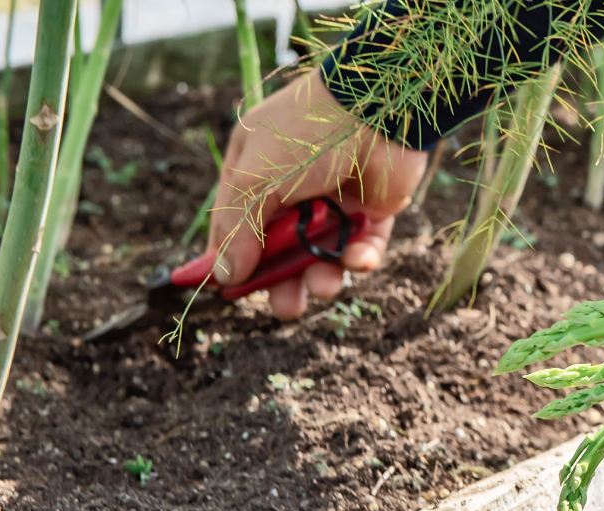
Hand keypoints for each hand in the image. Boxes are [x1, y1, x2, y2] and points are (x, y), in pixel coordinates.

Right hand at [206, 69, 427, 319]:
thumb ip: (238, 227)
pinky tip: (358, 259)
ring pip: (322, 257)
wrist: (379, 109)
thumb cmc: (307, 134)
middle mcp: (292, 192)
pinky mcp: (372, 212)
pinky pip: (362, 248)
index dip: (233, 262)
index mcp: (254, 174)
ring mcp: (333, 203)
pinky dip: (360, 259)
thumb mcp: (255, 177)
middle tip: (287, 308)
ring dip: (321, 278)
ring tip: (324, 285)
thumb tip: (224, 277)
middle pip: (280, 254)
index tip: (231, 294)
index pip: (235, 228)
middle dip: (282, 285)